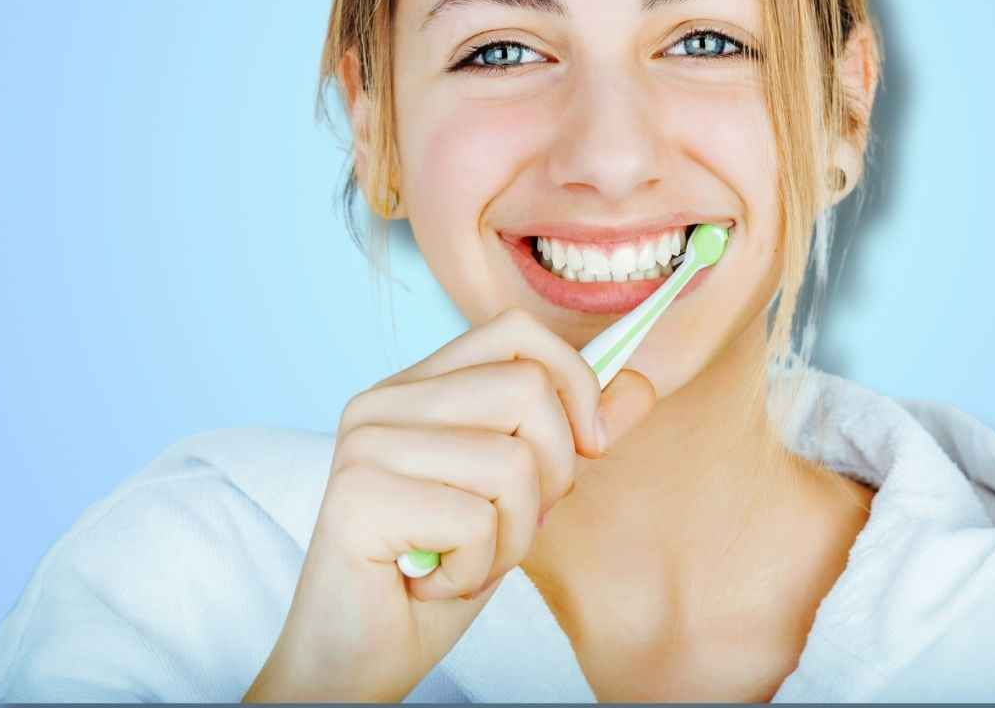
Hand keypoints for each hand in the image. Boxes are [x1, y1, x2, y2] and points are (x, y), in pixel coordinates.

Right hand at [243, 307, 656, 701]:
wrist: (355, 660)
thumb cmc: (433, 577)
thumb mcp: (518, 500)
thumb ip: (569, 438)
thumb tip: (639, 383)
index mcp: (415, 389)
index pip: (517, 335)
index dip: (575, 383)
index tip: (589, 446)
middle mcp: (382, 403)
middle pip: (528, 391)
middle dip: (553, 476)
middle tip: (508, 528)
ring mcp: (366, 445)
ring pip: (512, 463)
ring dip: (513, 536)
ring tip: (465, 560)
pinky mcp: (361, 497)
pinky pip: (478, 520)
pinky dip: (477, 568)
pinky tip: (434, 580)